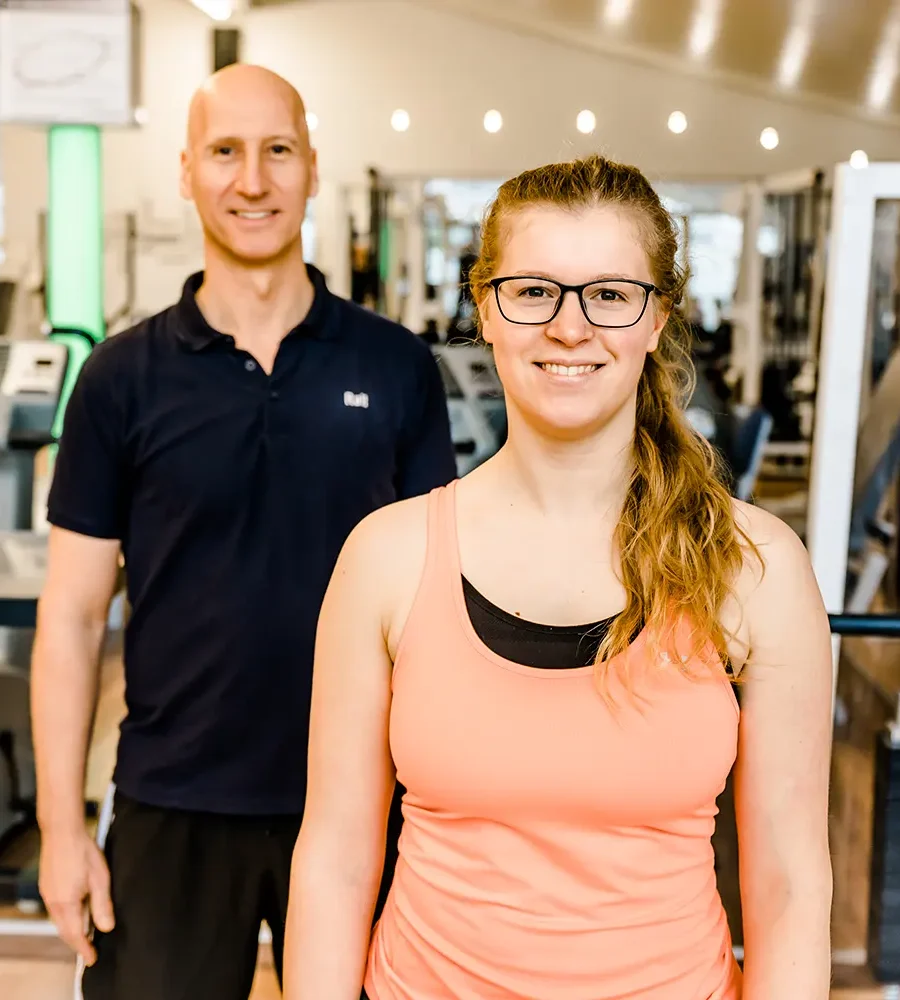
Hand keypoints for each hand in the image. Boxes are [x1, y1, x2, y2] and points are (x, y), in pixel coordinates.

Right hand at [39, 829, 114, 965]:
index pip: (75, 935)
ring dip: (72, 927)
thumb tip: (106, 927)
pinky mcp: (47, 885)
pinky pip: (56, 908)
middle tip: (90, 948)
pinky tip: (77, 909)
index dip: (84, 949)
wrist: (63, 831)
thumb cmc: (82, 850)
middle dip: (77, 941)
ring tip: (87, 930)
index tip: (92, 958)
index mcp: (66, 904)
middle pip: (65, 930)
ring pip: (60, 919)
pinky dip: (67, 915)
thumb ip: (102, 905)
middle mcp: (53, 902)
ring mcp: (48, 894)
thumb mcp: (100, 879)